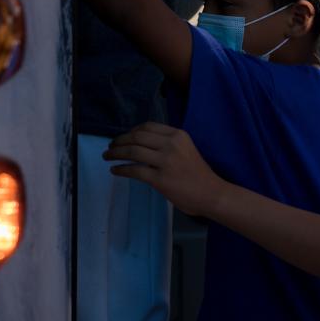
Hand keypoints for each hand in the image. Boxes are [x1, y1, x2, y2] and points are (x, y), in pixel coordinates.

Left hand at [103, 122, 224, 216]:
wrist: (212, 193)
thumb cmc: (199, 173)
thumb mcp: (186, 149)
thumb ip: (168, 144)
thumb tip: (142, 144)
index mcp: (178, 135)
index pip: (148, 127)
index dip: (131, 131)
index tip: (124, 137)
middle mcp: (171, 144)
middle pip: (137, 137)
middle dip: (120, 140)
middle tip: (111, 146)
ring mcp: (165, 161)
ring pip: (133, 152)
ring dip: (116, 153)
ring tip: (107, 156)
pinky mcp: (160, 179)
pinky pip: (134, 171)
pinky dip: (121, 170)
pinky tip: (115, 170)